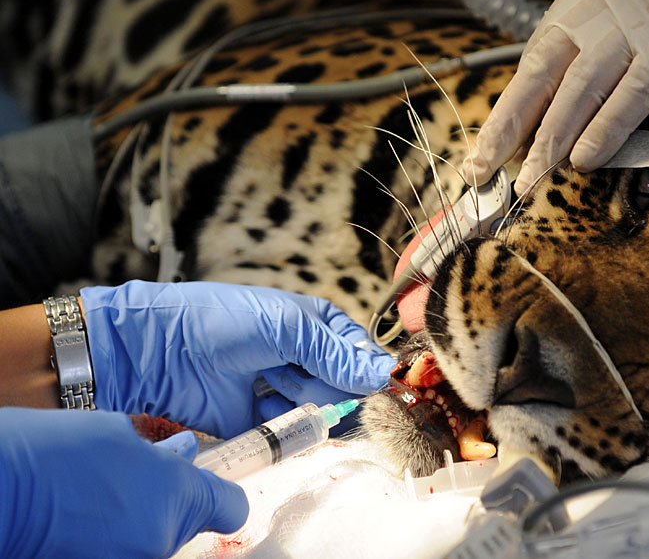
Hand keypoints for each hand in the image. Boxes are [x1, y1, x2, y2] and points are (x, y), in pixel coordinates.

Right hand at [0, 408, 246, 557]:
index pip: (231, 508)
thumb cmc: (52, 454)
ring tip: (96, 502)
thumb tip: (181, 456)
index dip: (218, 496)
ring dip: (135, 525)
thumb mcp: (117, 435)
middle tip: (131, 483)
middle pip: (184, 527)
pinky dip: (110, 540)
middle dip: (165, 506)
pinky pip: (123, 552)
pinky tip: (82, 521)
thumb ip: (161, 454)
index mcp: (177, 497)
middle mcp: (160, 541)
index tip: (206, 488)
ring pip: (151, 543)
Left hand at [81, 281, 394, 437]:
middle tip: (291, 373)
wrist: (158, 350)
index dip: (365, 370)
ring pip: (318, 411)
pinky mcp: (260, 420)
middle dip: (324, 386)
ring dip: (300, 404)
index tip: (370, 385)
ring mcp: (282, 389)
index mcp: (316, 326)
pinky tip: (259, 408)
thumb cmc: (224, 321)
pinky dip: (281, 426)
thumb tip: (384, 373)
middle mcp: (303, 358)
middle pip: (343, 387)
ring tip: (266, 384)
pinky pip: (289, 433)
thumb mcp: (288, 328)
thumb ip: (337, 356)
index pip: (359, 353)